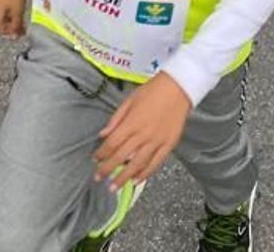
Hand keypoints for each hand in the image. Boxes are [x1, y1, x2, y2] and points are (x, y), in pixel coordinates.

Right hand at [0, 0, 26, 37]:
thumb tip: (14, 36)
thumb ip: (16, 25)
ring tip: (22, 17)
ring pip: (3, 15)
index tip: (21, 33)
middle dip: (12, 27)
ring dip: (12, 18)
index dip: (12, 33)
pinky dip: (10, 11)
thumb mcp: (17, 11)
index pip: (2, 30)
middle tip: (22, 27)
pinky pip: (3, 7)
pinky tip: (18, 8)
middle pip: (1, 23)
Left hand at [94, 72, 191, 187]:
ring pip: (138, 165)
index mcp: (132, 122)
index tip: (95, 160)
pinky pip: (156, 163)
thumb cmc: (153, 91)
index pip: (112, 144)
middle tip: (99, 178)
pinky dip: (146, 173)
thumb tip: (103, 134)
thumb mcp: (129, 100)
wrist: (178, 88)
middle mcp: (143, 134)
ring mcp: (157, 141)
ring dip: (124, 177)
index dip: (101, 154)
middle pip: (122, 157)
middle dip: (108, 170)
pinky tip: (137, 180)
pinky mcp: (168, 145)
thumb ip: (116, 119)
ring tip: (114, 186)